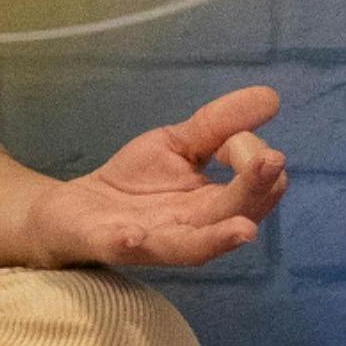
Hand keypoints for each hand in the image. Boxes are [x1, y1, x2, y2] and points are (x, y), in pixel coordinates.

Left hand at [18, 84, 285, 269]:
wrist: (73, 208)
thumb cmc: (134, 182)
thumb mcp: (179, 144)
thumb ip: (220, 126)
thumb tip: (271, 97)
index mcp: (212, 207)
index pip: (254, 192)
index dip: (257, 164)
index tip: (258, 145)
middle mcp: (190, 230)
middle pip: (230, 216)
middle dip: (253, 192)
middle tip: (273, 164)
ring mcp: (150, 240)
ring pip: (190, 247)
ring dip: (216, 238)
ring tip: (244, 230)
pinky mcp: (108, 242)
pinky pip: (122, 247)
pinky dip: (129, 242)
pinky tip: (133, 235)